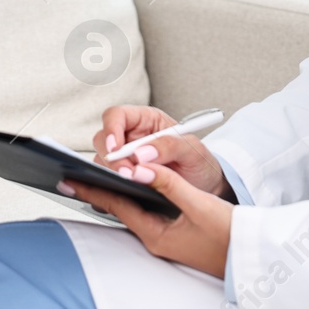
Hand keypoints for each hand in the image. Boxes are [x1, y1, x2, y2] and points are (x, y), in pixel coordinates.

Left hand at [62, 165, 233, 278]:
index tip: (68, 178)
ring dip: (115, 193)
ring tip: (92, 177)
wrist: (253, 257)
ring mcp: (163, 239)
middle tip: (72, 175)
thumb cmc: (230, 235)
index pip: (117, 206)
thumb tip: (139, 168)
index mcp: (156, 235)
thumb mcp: (199, 204)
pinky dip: (134, 198)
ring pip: (132, 211)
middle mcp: (155, 239)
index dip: (92, 190)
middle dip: (97, 191)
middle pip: (120, 209)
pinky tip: (128, 186)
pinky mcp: (173, 236)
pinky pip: (145, 214)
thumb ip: (168, 184)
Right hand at [92, 105, 229, 197]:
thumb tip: (142, 153)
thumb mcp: (192, 150)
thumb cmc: (200, 163)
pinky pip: (107, 179)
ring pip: (102, 160)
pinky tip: (125, 192)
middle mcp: (131, 137)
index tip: (116, 148)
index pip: (117, 115)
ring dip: (112, 173)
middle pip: (103, 139)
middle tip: (127, 174)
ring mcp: (125, 158)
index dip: (112, 129)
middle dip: (112, 158)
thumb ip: (169, 146)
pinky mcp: (123, 177)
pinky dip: (111, 186)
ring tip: (133, 184)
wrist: (206, 188)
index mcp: (146, 120)